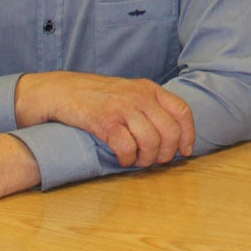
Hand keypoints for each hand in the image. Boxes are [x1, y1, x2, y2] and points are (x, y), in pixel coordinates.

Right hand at [15, 71, 195, 167]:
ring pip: (151, 141)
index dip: (188, 134)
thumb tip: (171, 134)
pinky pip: (127, 147)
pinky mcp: (104, 122)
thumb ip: (149, 106)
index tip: (185, 151)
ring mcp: (122, 108)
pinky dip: (128, 159)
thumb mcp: (129, 93)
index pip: (182, 111)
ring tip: (138, 162)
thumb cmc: (98, 97)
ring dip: (147, 159)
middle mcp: (140, 96)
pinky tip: (123, 159)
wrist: (62, 91)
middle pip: (170, 131)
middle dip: (167, 152)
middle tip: (156, 161)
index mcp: (149, 89)